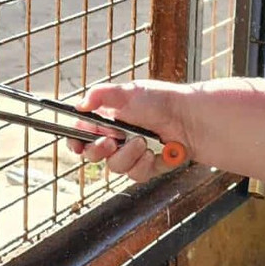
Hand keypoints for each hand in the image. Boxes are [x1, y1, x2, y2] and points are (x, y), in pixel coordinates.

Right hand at [67, 80, 190, 182]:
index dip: (75, 141)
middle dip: (98, 149)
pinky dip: (144, 164)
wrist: (189, 118)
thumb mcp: (128, 91)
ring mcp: (131, 154)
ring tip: (142, 141)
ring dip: (127, 154)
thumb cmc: (160, 101)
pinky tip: (154, 153)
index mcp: (106, 119)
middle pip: (93, 154)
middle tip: (110, 141)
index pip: (81, 134)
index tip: (77, 145)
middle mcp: (116, 138)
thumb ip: (100, 94)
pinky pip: (135, 174)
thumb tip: (79, 104)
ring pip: (115, 166)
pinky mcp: (146, 167)